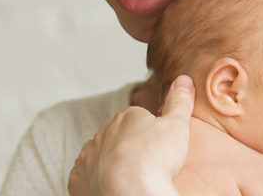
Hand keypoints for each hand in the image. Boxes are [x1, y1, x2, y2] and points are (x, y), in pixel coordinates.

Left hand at [68, 75, 194, 195]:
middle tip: (148, 164)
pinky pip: (86, 178)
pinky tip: (112, 188)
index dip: (151, 134)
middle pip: (118, 137)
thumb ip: (179, 101)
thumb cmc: (156, 158)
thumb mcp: (177, 124)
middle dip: (130, 146)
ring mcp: (88, 157)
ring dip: (111, 163)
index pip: (138, 120)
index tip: (160, 148)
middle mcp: (103, 133)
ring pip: (100, 156)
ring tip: (131, 178)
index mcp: (126, 117)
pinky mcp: (78, 180)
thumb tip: (183, 79)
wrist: (132, 194)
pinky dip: (96, 182)